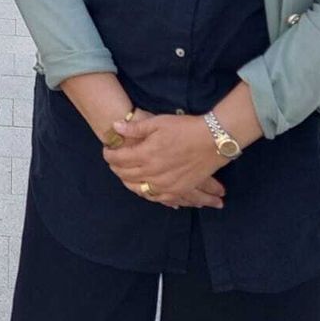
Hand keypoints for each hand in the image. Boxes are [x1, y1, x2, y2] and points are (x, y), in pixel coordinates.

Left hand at [102, 113, 228, 209]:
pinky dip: (149, 194)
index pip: (119, 159)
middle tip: (113, 163)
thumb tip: (115, 127)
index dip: (109, 155)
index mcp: (146, 154)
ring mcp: (166, 184)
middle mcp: (154, 172)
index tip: (107, 151)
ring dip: (129, 183)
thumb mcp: (158, 122)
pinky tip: (145, 190)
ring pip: (140, 189)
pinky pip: (159, 198)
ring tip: (125, 176)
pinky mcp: (179, 189)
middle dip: (116, 169)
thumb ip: (135, 128)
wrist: (213, 140)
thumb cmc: (185, 128)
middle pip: (127, 175)